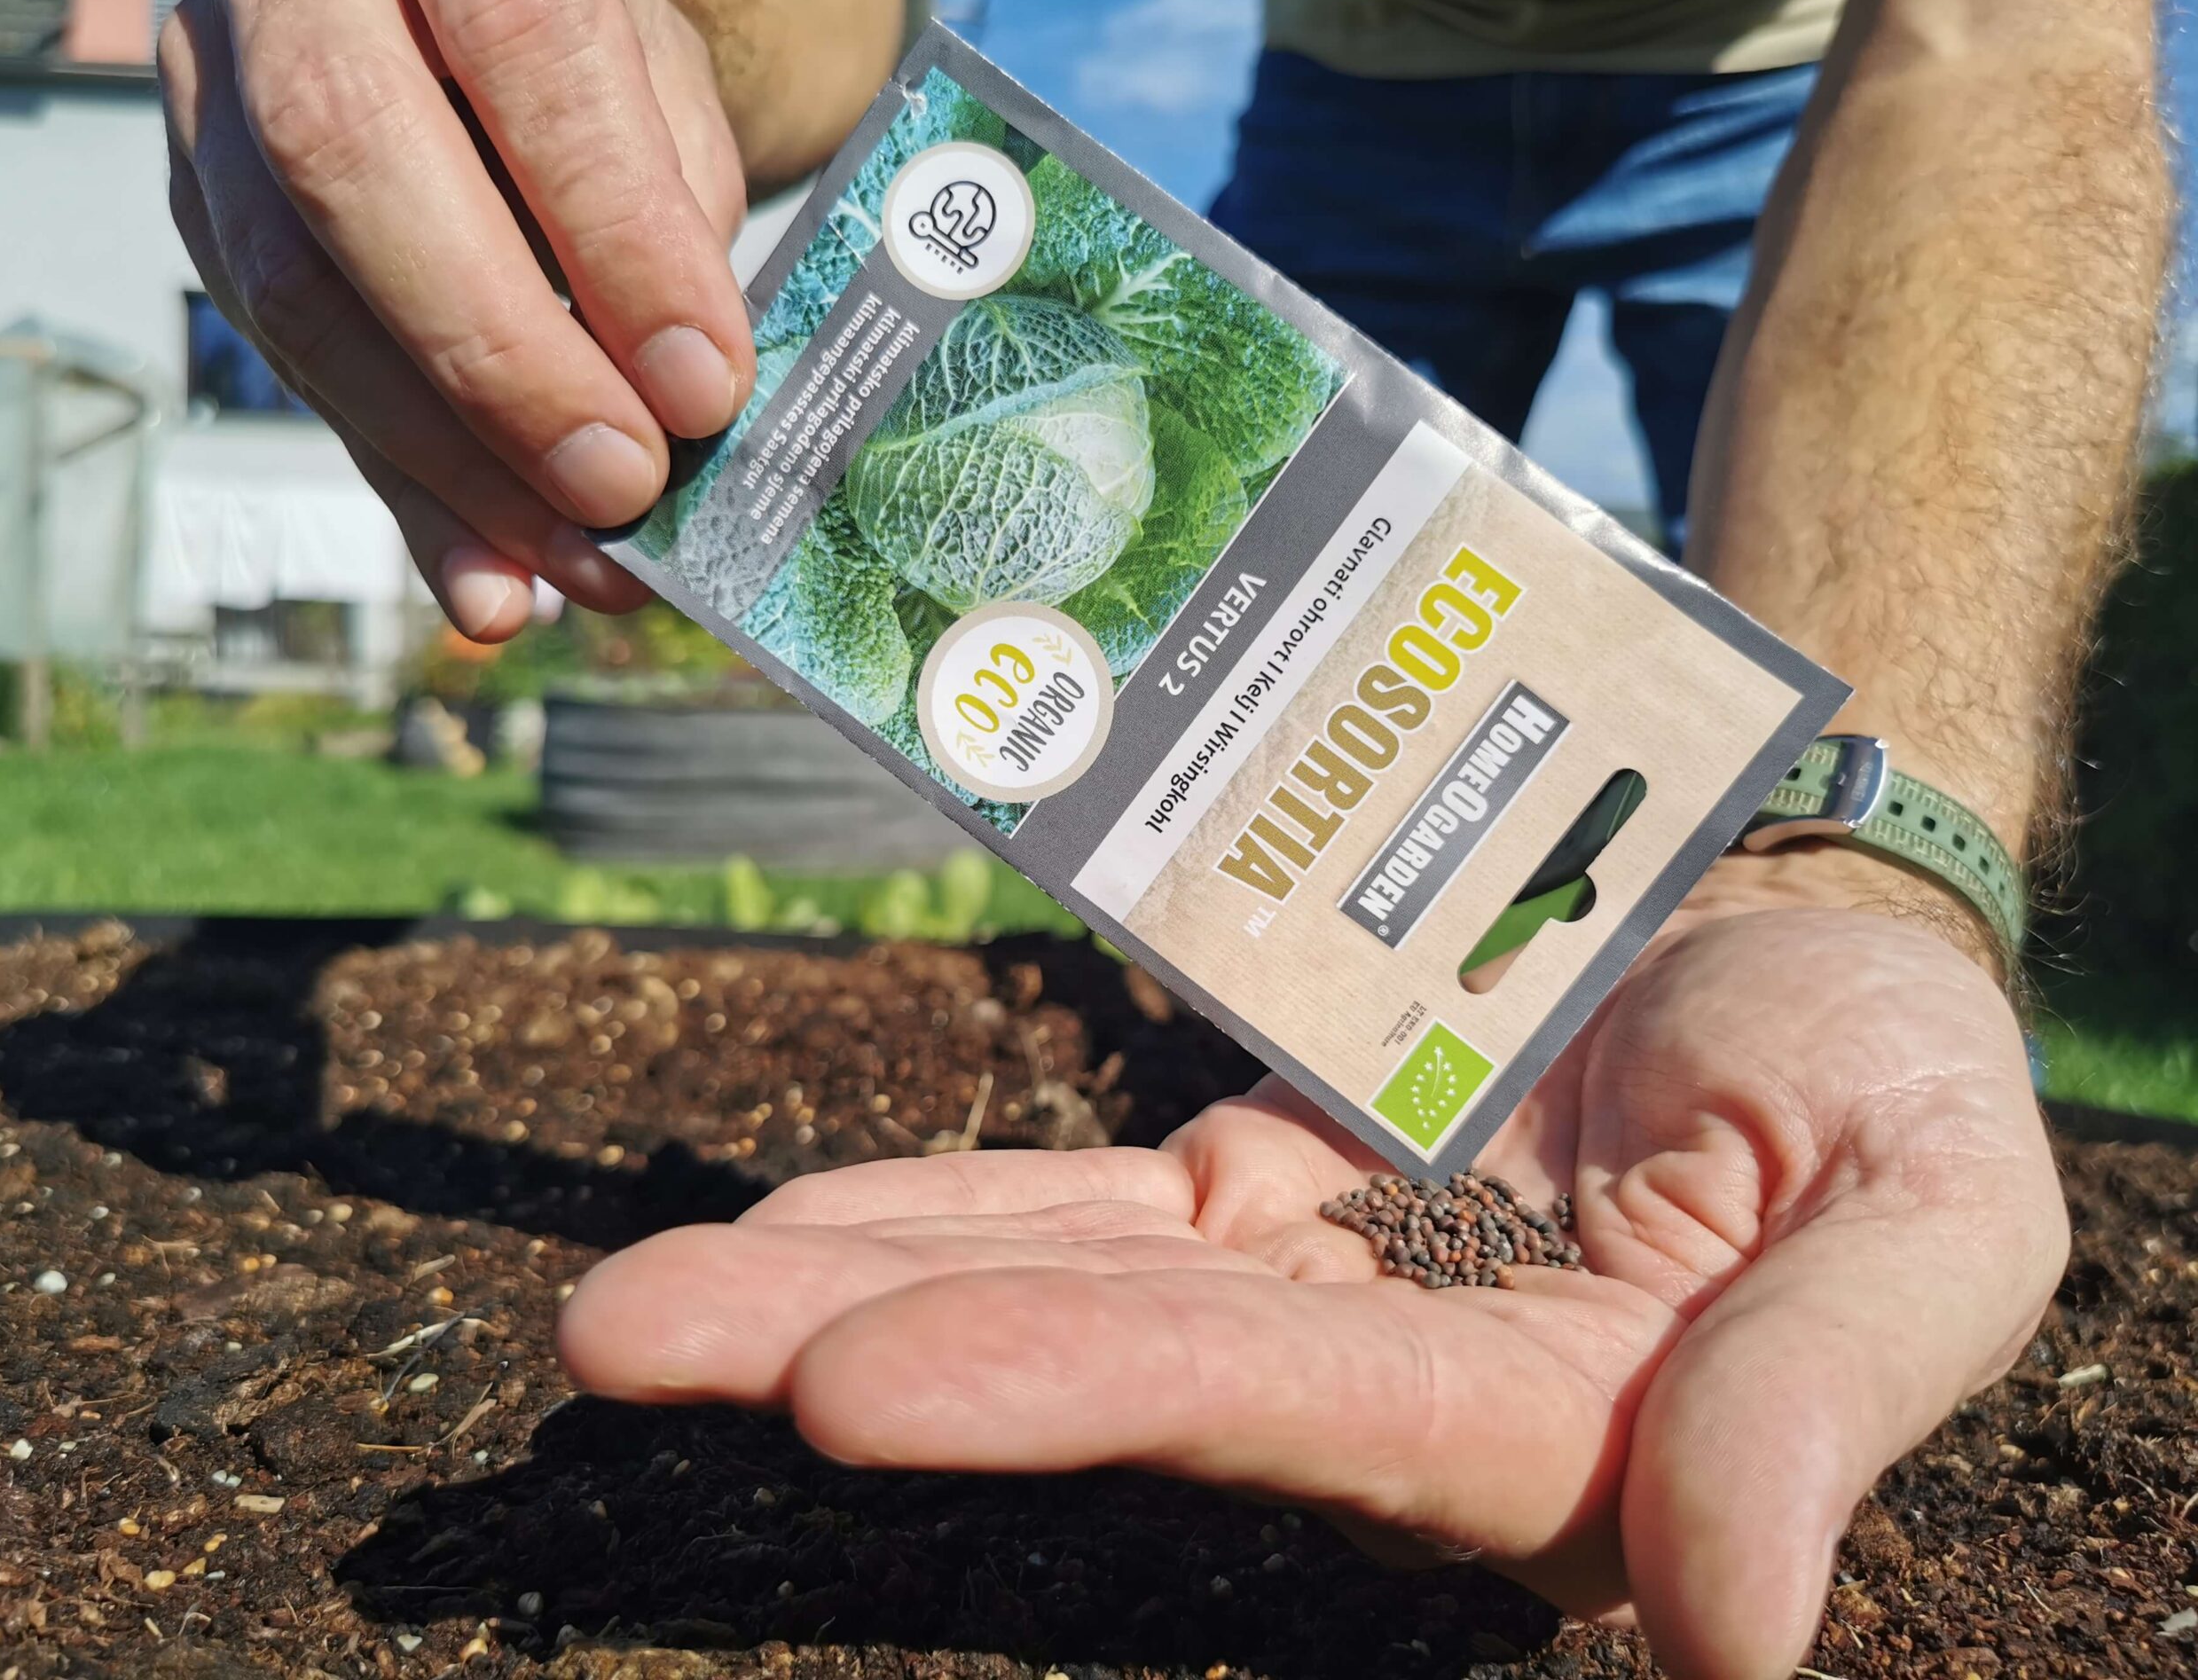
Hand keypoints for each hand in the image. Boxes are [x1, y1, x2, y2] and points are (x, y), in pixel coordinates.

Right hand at [159, 0, 755, 639]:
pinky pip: (294, 364)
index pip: (521, 42)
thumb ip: (663, 198)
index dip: (613, 227)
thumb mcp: (650, 66)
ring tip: (578, 564)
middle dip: (501, 359)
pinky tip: (491, 578)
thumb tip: (681, 396)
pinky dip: (406, 486)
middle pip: (350, 160)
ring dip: (448, 461)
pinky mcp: (201, 204)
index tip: (702, 384)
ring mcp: (212, 85)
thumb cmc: (572, 25)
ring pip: (293, 284)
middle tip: (624, 490)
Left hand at [558, 858, 2066, 1679]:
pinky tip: (778, 1230)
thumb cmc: (1896, 1085)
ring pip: (1046, 1282)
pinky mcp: (1259, 1185)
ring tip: (627, 1308)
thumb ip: (1822, 1407)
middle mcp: (1383, 1377)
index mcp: (1536, 1425)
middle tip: (621, 1350)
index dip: (1069, 1393)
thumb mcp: (1929, 1227)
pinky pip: (1075, 1204)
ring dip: (837, 1287)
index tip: (849, 1386)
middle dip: (862, 1358)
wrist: (1801, 940)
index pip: (1279, 1416)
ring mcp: (1302, 1276)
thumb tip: (1736, 1638)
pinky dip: (934, 1211)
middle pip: (1099, 1372)